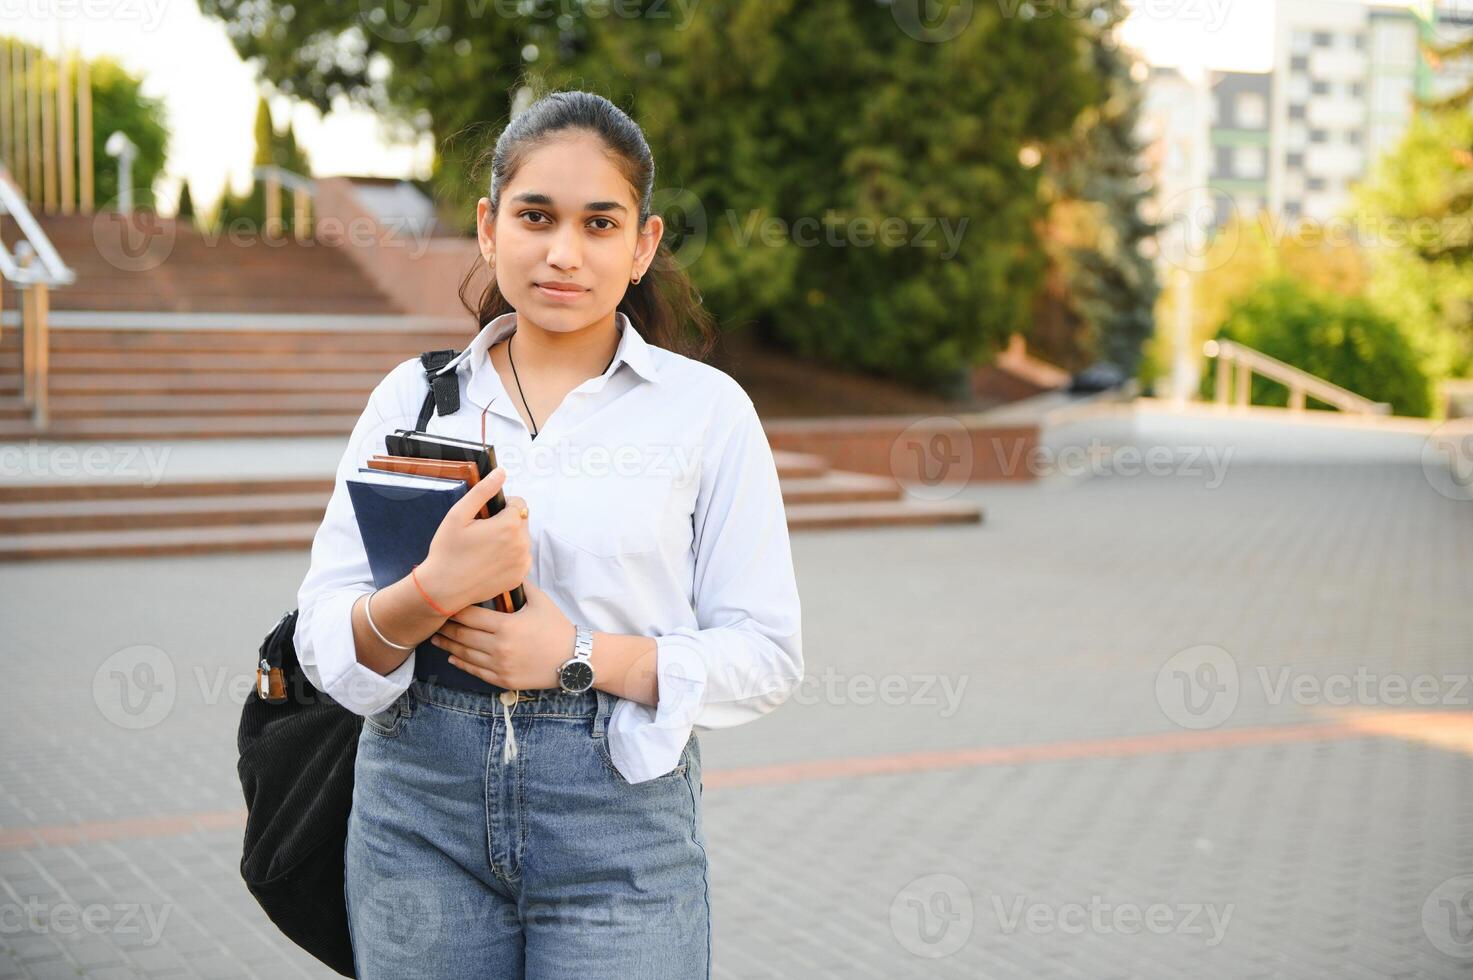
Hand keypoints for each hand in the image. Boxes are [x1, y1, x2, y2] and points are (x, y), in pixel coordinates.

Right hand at [418, 466, 530, 611]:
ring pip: (522, 539)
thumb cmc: (447, 550)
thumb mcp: (458, 515)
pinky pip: (521, 558)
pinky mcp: (520, 576)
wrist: (443, 588)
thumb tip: (501, 472)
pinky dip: (510, 556)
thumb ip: (482, 491)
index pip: (519, 503)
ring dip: (509, 539)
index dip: (502, 506)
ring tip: (484, 548)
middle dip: (506, 522)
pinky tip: (490, 561)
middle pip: (521, 521)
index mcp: (509, 525)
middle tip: (481, 533)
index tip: (485, 516)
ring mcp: (523, 562)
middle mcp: (522, 543)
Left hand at [429, 579, 575, 690]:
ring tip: (435, 638)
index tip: (442, 603)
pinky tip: (452, 656)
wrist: (574, 659)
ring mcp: (500, 666)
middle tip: (432, 620)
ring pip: (465, 654)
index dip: (453, 609)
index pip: (469, 616)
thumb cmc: (557, 627)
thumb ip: (519, 585)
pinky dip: (461, 663)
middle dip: (445, 627)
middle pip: (462, 635)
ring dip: (447, 645)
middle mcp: (499, 647)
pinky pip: (475, 671)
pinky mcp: (503, 680)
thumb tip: (504, 568)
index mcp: (506, 626)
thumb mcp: (541, 601)